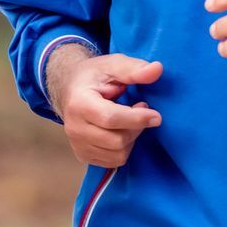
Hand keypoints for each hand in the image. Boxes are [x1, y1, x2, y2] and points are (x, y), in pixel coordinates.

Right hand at [48, 48, 162, 167]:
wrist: (69, 89)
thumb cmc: (93, 76)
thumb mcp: (112, 65)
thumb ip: (134, 69)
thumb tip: (157, 69)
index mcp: (79, 104)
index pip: (110, 118)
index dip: (136, 119)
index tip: (156, 116)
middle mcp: (74, 128)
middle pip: (117, 140)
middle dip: (136, 127)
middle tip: (140, 109)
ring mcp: (77, 144)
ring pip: (118, 154)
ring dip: (132, 138)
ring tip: (129, 120)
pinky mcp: (83, 155)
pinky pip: (114, 161)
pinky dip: (124, 148)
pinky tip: (121, 131)